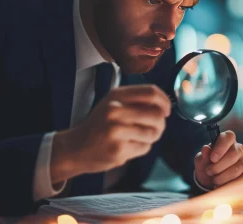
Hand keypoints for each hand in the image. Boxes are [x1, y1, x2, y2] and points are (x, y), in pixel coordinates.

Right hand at [51, 84, 170, 183]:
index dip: (165, 101)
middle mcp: (115, 110)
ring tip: (139, 138)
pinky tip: (128, 147)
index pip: (151, 92)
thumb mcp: (113, 104)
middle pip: (156, 115)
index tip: (166, 110)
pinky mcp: (118, 150)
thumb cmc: (99, 125)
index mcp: (116, 96)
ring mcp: (116, 131)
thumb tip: (165, 106)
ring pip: (153, 133)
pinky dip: (141, 148)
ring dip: (151, 137)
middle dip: (161, 124)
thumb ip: (136, 102)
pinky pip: (144, 148)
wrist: (75, 148)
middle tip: (156, 128)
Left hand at [194, 130, 242, 189]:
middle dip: (219, 165)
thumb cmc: (207, 167)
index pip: (229, 136)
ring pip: (238, 167)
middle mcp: (238, 149)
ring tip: (214, 180)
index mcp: (226, 141)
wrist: (210, 183)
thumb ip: (203, 155)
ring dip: (223, 176)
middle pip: (234, 153)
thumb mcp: (201, 162)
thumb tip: (205, 148)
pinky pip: (242, 179)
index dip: (221, 147)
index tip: (212, 158)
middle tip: (209, 171)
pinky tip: (220, 186)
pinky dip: (229, 184)